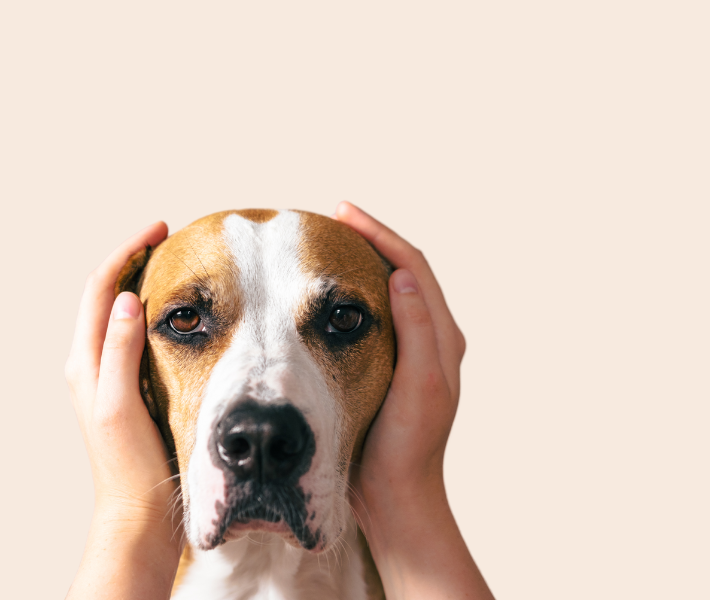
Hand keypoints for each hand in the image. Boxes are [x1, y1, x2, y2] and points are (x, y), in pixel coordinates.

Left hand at [64, 221, 180, 599]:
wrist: (135, 512)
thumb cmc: (131, 465)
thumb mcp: (123, 404)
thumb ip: (120, 351)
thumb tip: (126, 299)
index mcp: (85, 362)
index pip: (100, 289)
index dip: (127, 252)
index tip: (159, 229)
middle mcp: (89, 364)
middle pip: (104, 294)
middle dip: (131, 259)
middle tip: (166, 237)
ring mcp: (104, 376)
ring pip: (115, 312)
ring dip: (137, 281)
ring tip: (169, 264)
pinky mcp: (122, 388)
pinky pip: (129, 334)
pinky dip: (147, 311)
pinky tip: (173, 313)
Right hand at [335, 202, 492, 599]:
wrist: (396, 494)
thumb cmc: (407, 446)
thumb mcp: (420, 387)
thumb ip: (418, 332)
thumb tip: (402, 277)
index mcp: (443, 338)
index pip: (413, 267)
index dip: (381, 235)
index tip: (343, 214)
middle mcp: (431, 339)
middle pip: (402, 270)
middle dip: (371, 240)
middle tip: (333, 219)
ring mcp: (410, 352)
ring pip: (387, 291)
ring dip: (363, 263)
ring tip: (330, 245)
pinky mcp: (388, 365)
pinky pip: (372, 315)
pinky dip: (352, 294)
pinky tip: (326, 294)